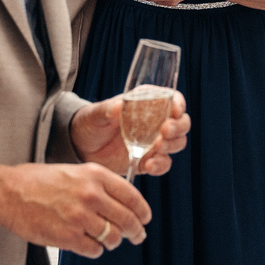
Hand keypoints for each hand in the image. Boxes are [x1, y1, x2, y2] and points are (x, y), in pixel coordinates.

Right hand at [0, 162, 150, 255]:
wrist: (9, 193)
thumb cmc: (37, 181)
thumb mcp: (74, 171)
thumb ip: (98, 184)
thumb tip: (121, 201)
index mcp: (95, 176)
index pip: (132, 197)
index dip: (143, 211)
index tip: (145, 218)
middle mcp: (91, 195)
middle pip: (128, 220)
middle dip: (136, 231)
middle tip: (137, 236)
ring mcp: (80, 217)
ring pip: (113, 238)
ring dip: (113, 242)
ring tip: (108, 240)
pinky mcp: (68, 237)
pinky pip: (94, 250)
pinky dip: (96, 250)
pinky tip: (90, 245)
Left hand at [71, 91, 191, 175]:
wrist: (82, 147)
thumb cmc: (91, 123)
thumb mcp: (96, 114)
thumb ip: (107, 110)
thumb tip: (118, 107)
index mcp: (148, 102)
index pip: (173, 99)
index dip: (178, 104)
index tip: (174, 110)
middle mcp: (157, 121)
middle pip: (182, 123)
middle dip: (178, 127)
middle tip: (164, 131)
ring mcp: (155, 142)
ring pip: (177, 143)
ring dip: (171, 146)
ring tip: (156, 148)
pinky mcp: (150, 160)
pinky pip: (164, 164)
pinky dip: (161, 165)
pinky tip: (149, 165)